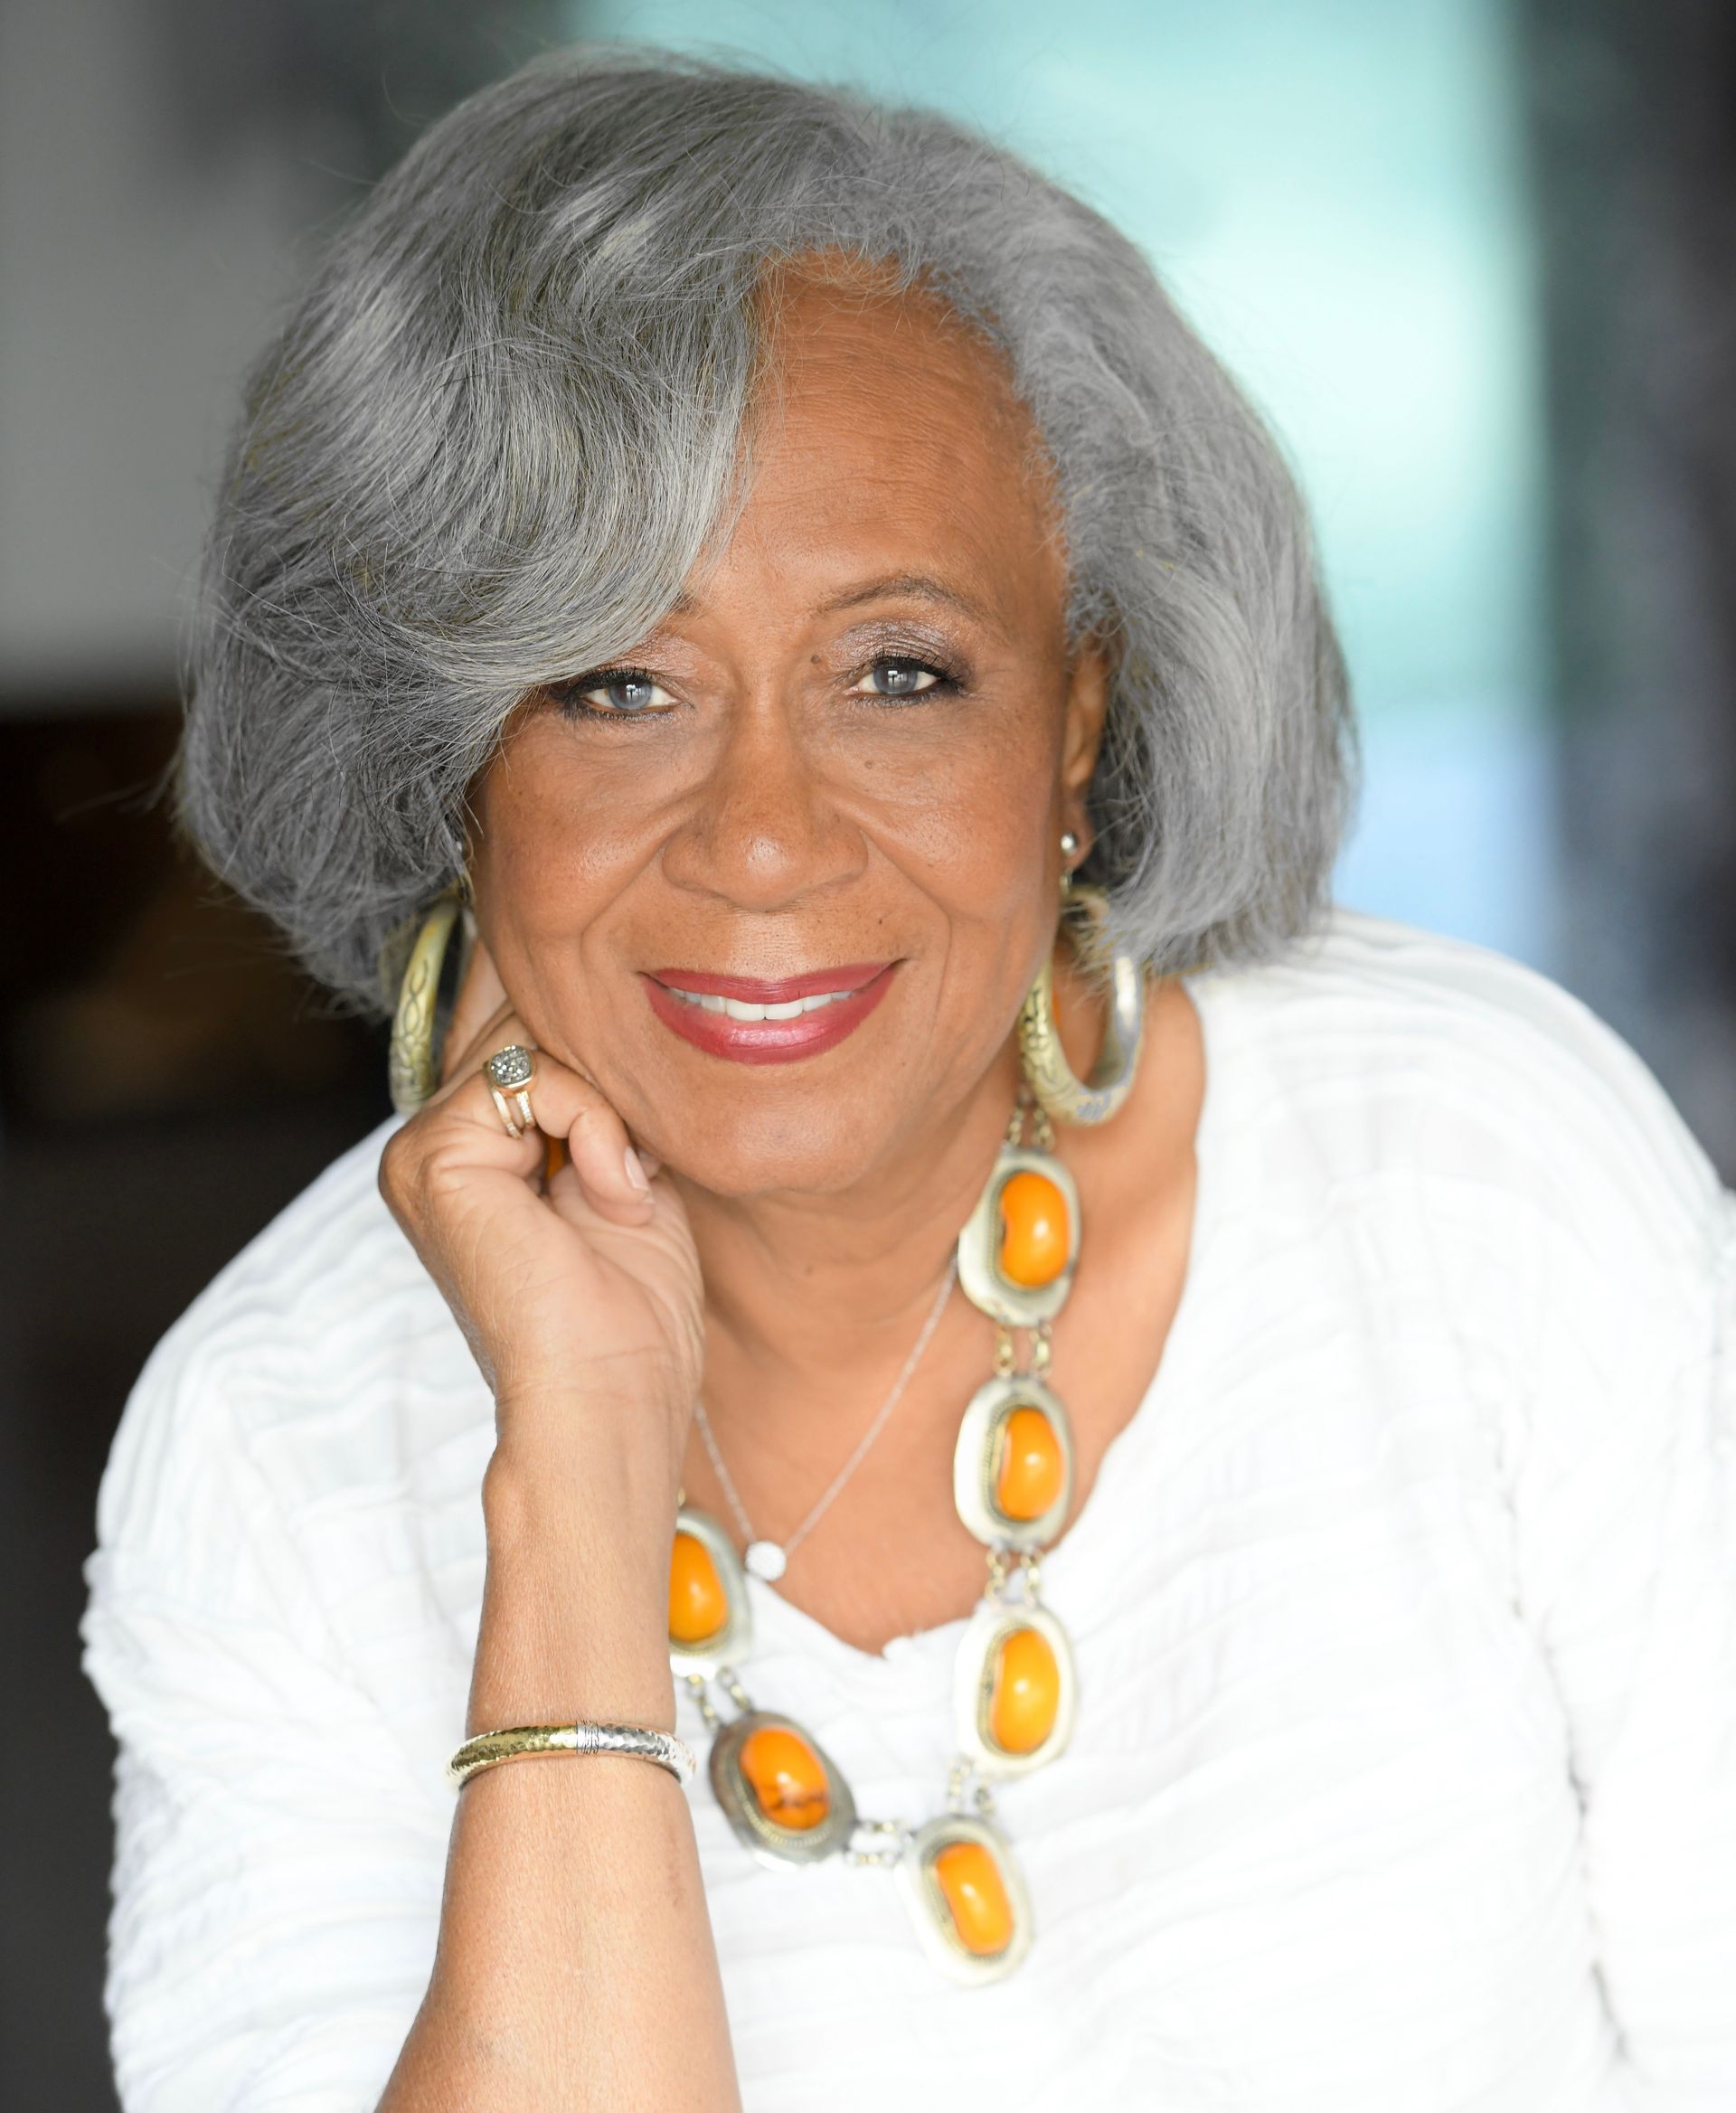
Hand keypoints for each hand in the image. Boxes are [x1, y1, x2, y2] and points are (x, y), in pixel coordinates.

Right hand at [379, 937, 702, 1509]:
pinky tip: (610, 1196)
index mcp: (470, 1146)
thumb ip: (601, 1094)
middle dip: (607, 1081)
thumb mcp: (627, 1170)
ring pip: (536, 1042)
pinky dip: (599, 1127)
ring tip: (622, 1193)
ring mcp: (421, 1151)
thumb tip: (606, 1008)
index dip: (598, 1050)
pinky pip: (536, 1079)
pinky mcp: (431, 1161)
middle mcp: (433, 1141)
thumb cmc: (632, 1312)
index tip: (638, 1127)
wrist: (610, 1400)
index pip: (528, 1030)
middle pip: (529, 1021)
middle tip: (633, 1171)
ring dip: (608, 1110)